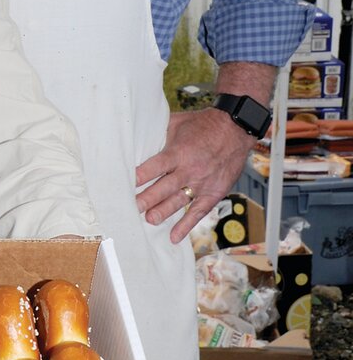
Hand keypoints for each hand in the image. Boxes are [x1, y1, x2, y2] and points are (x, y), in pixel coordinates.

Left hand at [135, 109, 253, 244]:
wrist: (236, 129)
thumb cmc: (204, 124)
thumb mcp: (178, 123)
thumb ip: (159, 133)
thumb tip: (136, 137)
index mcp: (178, 152)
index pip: (154, 167)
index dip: (139, 176)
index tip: (124, 184)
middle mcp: (189, 170)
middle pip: (163, 188)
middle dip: (146, 199)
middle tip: (131, 208)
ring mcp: (202, 183)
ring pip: (178, 202)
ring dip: (162, 212)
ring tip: (148, 220)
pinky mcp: (213, 193)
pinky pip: (198, 212)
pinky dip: (186, 226)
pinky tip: (174, 237)